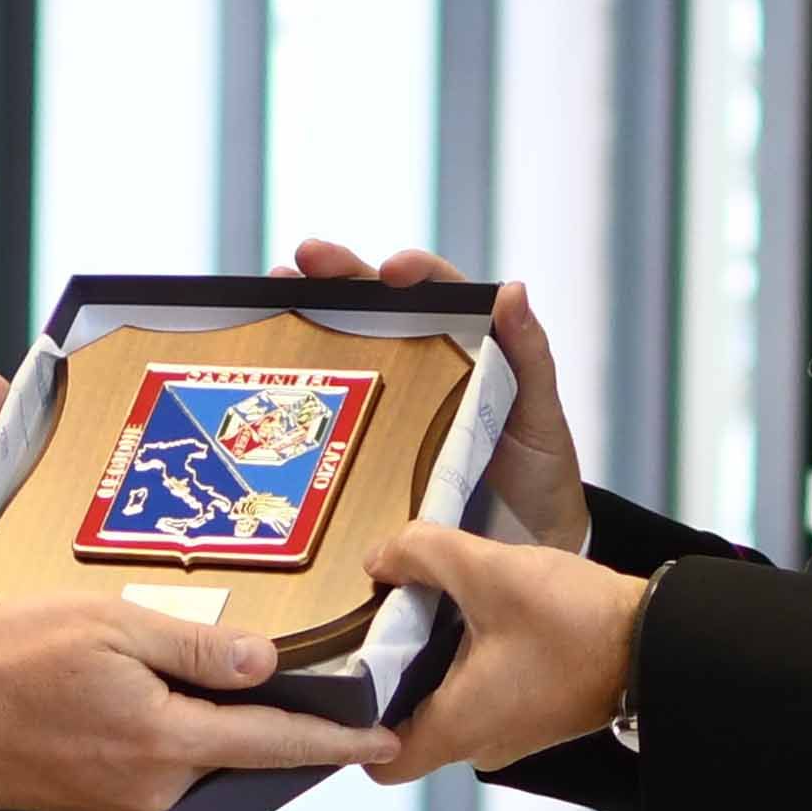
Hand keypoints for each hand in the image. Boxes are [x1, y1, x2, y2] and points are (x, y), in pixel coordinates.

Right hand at [0, 596, 397, 810]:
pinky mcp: (92, 804)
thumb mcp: (108, 626)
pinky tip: (132, 693)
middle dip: (258, 714)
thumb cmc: (7, 659)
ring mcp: (121, 803)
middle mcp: (153, 789)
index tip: (384, 743)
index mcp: (166, 743)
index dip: (334, 742)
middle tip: (277, 669)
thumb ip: (195, 649)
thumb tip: (264, 665)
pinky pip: (151, 765)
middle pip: (234, 749)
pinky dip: (161, 732)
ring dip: (200, 718)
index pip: (274, 744)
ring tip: (178, 668)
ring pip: (191, 755)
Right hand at [287, 239, 587, 550]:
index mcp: (469, 349)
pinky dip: (302, 397)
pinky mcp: (370, 451)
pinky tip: (270, 380)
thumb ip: (529, 354)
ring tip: (270, 298)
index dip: (414, 272)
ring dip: (306, 321)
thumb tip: (511, 289)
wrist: (524, 551)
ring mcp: (393, 409)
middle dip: (338, 276)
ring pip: (347, 354)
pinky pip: (336, 419)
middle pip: (376, 309)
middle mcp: (425, 370)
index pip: (438, 293)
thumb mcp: (539, 413)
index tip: (391, 271)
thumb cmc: (541, 477)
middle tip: (304, 260)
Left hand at [360, 522, 647, 783]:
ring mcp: (513, 733)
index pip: (381, 763)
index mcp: (460, 728)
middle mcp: (483, 744)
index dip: (354, 727)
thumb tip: (377, 558)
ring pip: (446, 709)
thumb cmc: (578, 621)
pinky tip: (469, 617)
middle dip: (391, 680)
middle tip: (380, 623)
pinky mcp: (537, 714)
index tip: (351, 674)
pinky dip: (466, 666)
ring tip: (422, 610)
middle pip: (408, 728)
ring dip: (432, 667)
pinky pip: (481, 699)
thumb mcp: (490, 572)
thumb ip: (423, 555)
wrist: (662, 640)